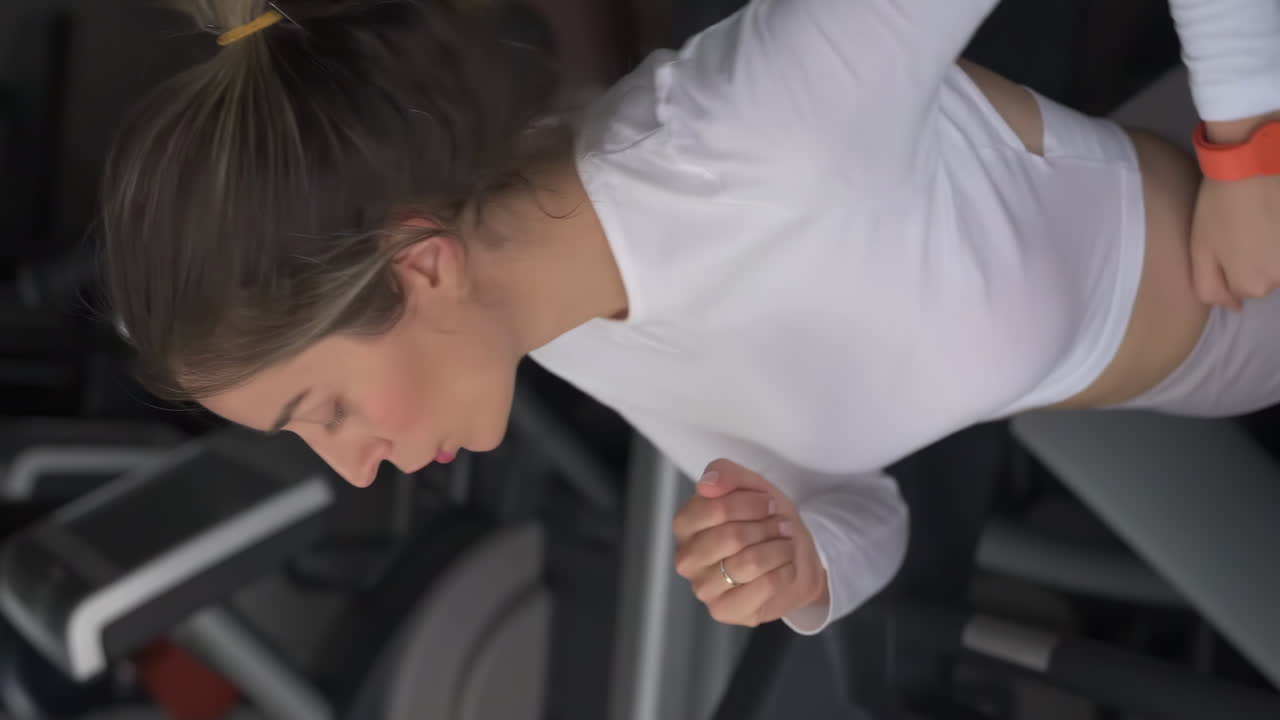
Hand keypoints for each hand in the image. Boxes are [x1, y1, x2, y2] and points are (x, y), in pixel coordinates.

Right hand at [671, 458, 827, 626]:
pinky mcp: (724, 611)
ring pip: (748, 563)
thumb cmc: (763, 520)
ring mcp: (702, 588)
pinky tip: (784, 566)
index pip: (714, 508)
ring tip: (785, 543)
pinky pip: (763, 586)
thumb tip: (707, 484)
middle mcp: (686, 559)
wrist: (793, 556)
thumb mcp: (749, 485)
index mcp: (684, 525)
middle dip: (766, 527)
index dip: (750, 503)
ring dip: (778, 548)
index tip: (768, 503)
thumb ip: (724, 473)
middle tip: (781, 525)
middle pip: (731, 537)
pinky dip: (783, 570)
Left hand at [1190, 175, 1279, 308]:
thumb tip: (1234, 307)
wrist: (1251, 167)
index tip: (1223, 241)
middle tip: (1242, 229)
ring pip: (1278, 264)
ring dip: (1269, 248)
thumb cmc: (1218, 209)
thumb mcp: (1199, 252)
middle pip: (1262, 279)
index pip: (1237, 290)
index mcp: (1252, 285)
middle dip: (1251, 261)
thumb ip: (1210, 288)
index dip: (1227, 266)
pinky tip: (1273, 218)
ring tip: (1260, 221)